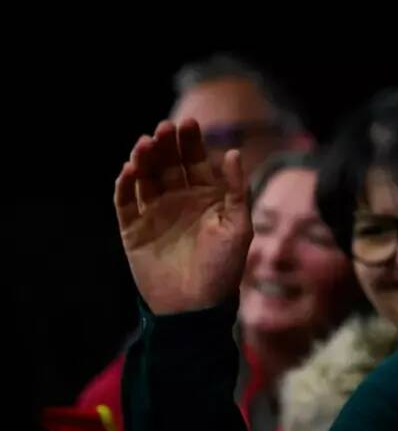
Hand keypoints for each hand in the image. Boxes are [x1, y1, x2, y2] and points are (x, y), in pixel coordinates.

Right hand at [115, 119, 251, 314]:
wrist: (195, 308)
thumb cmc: (223, 269)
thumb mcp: (238, 228)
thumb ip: (237, 191)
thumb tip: (234, 152)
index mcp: (207, 196)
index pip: (197, 161)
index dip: (192, 142)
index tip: (188, 122)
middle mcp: (180, 199)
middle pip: (170, 163)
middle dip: (166, 144)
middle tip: (164, 128)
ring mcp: (155, 213)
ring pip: (146, 177)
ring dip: (144, 159)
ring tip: (145, 144)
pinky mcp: (133, 229)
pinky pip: (125, 202)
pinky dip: (125, 185)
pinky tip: (130, 170)